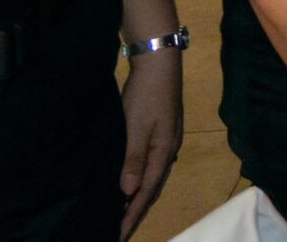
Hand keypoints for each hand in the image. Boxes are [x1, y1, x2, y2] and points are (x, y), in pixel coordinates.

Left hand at [117, 51, 183, 238]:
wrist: (159, 62)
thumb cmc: (146, 95)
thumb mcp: (136, 126)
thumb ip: (133, 159)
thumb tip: (128, 192)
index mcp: (164, 152)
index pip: (146, 192)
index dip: (132, 214)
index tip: (119, 234)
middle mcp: (168, 150)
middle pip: (152, 188)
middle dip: (135, 210)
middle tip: (118, 229)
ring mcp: (165, 140)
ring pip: (151, 176)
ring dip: (137, 196)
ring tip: (121, 212)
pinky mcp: (159, 132)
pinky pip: (148, 165)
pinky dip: (138, 179)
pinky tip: (129, 182)